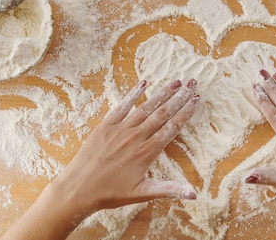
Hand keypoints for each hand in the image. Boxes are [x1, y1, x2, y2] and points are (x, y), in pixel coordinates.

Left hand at [0, 78, 199, 239]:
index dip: (185, 113)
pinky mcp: (105, 126)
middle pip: (162, 113)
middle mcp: (135, 137)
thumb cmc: (110, 193)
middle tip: (192, 84)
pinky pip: (122, 107)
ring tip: (176, 82)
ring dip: (162, 93)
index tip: (196, 100)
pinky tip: (143, 84)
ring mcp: (120, 129)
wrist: (79, 189)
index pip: (171, 128)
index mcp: (147, 152)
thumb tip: (194, 194)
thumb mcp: (142, 194)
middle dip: (179, 98)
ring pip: (146, 107)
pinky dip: (133, 94)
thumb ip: (169, 190)